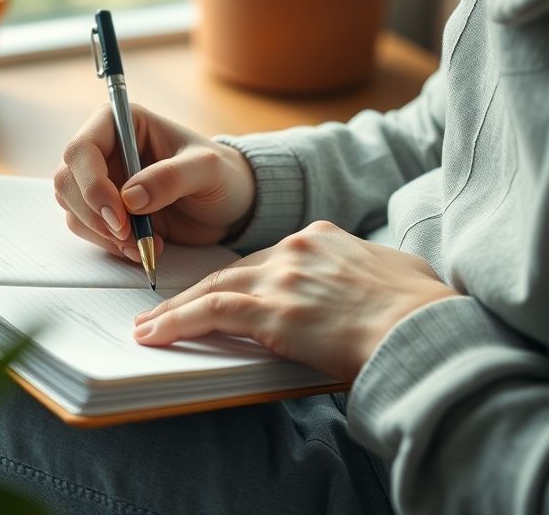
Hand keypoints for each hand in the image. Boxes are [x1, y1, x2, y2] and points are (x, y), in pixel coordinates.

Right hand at [54, 104, 255, 260]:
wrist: (231, 205)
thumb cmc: (221, 175)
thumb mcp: (207, 170)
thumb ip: (171, 178)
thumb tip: (130, 198)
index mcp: (122, 123)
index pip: (82, 148)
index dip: (92, 184)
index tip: (120, 216)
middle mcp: (105, 149)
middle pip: (68, 181)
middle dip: (94, 214)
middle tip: (129, 236)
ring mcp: (103, 181)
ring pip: (73, 208)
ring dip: (103, 234)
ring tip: (144, 244)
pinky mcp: (107, 210)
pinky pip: (88, 229)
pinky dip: (110, 245)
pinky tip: (141, 249)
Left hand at [134, 220, 458, 380]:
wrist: (425, 329)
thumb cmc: (422, 306)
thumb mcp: (395, 269)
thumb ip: (366, 266)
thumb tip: (368, 276)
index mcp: (322, 237)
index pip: (265, 258)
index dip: (238, 279)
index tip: (218, 293)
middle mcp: (295, 249)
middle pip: (231, 270)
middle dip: (195, 292)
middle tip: (163, 308)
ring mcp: (282, 279)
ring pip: (214, 288)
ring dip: (176, 309)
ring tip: (148, 327)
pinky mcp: (273, 312)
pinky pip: (212, 314)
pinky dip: (179, 322)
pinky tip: (155, 335)